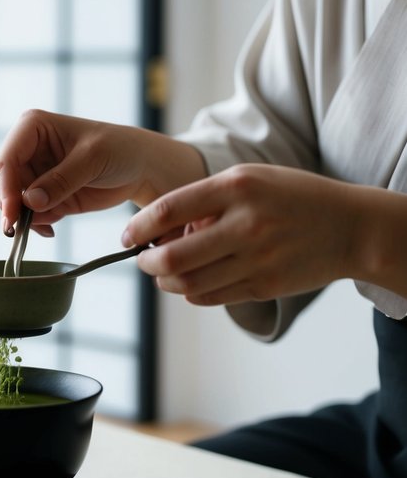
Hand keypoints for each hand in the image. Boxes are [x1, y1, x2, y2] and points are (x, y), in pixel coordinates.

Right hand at [0, 109, 205, 235]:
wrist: (140, 168)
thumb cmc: (118, 149)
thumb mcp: (91, 159)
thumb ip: (60, 180)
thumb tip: (29, 202)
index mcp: (32, 128)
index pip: (6, 160)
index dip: (5, 188)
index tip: (12, 213)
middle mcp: (27, 150)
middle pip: (2, 183)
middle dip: (9, 207)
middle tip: (19, 229)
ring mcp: (35, 175)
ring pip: (12, 202)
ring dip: (22, 219)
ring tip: (46, 227)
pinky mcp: (45, 196)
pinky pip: (30, 215)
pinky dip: (35, 226)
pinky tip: (51, 229)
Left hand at [122, 163, 360, 305]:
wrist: (351, 227)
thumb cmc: (293, 198)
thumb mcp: (250, 180)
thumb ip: (207, 200)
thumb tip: (162, 230)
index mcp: (237, 187)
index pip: (169, 209)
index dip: (138, 226)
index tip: (126, 236)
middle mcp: (245, 223)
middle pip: (173, 256)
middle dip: (147, 263)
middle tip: (141, 261)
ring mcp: (257, 258)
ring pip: (189, 283)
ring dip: (166, 282)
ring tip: (163, 274)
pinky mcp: (265, 285)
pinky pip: (212, 297)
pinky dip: (192, 294)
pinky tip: (191, 284)